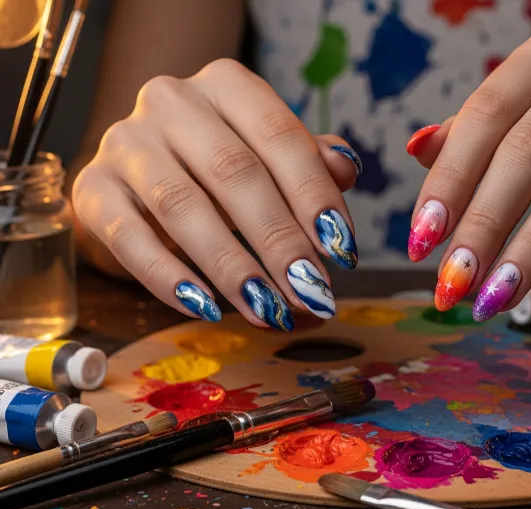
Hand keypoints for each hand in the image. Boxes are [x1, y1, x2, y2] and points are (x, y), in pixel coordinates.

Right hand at [73, 59, 361, 329]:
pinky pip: (130, 238)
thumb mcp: (269, 155)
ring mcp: (126, 142)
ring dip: (231, 266)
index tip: (342, 250)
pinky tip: (207, 309)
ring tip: (269, 310)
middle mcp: (172, 101)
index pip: (280, 136)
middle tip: (310, 291)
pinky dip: (170, 278)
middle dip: (279, 240)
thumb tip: (345, 169)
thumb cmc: (221, 164)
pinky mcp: (92, 188)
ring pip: (183, 206)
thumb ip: (309, 162)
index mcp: (227, 84)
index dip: (315, 196)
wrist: (142, 170)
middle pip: (234, 173)